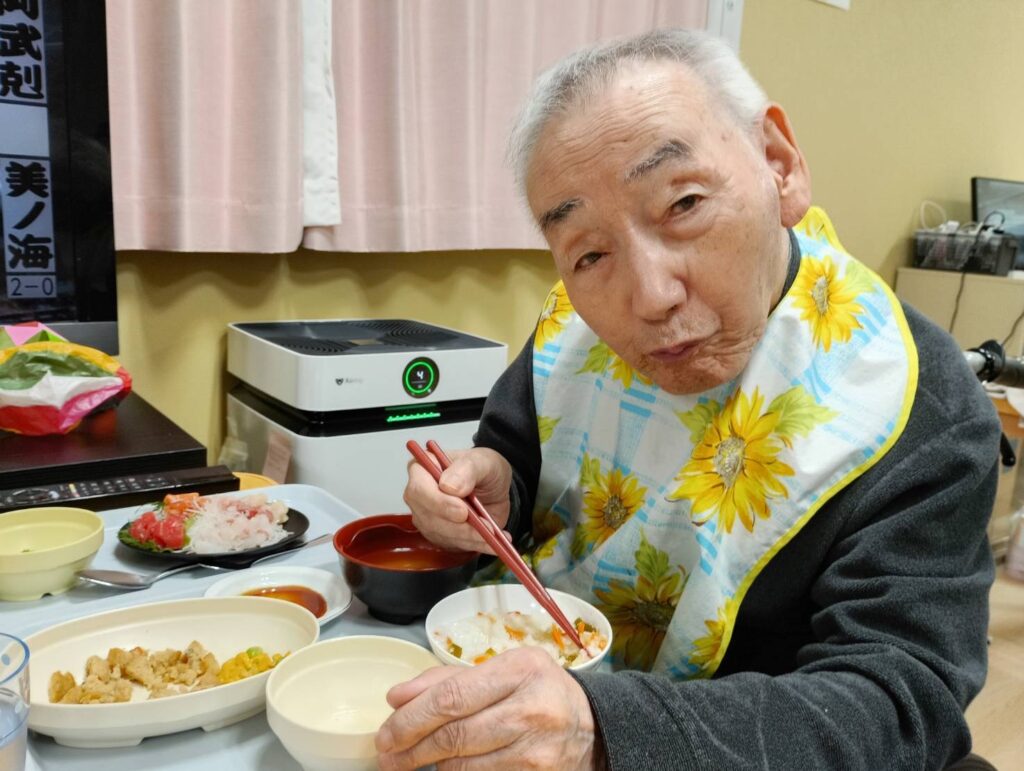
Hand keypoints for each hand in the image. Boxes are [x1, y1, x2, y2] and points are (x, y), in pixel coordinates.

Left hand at [375, 647, 602, 769]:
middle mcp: (531, 708)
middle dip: (411, 748)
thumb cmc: (538, 692)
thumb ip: (447, 679)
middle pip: (454, 735)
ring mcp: (536, 750)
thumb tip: (397, 697)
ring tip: (408, 762)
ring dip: (429, 766)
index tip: (386, 732)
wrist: (592, 729)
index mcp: (520, 669)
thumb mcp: (501, 670)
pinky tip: (442, 769)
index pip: (452, 697)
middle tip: (387, 755)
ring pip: (463, 766)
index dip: (411, 718)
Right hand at [403, 446, 512, 553]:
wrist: (495, 487)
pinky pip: (454, 545)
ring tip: (494, 532)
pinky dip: (475, 544)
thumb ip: (467, 469)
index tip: (463, 511)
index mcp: (422, 468)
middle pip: (428, 517)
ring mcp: (426, 516)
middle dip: (458, 526)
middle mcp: (419, 494)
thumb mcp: (483, 461)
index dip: (439, 504)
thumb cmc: (484, 468)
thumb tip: (449, 486)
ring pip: (442, 535)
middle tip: (486, 527)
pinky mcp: (438, 534)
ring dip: (470, 537)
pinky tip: (492, 541)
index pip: (419, 490)